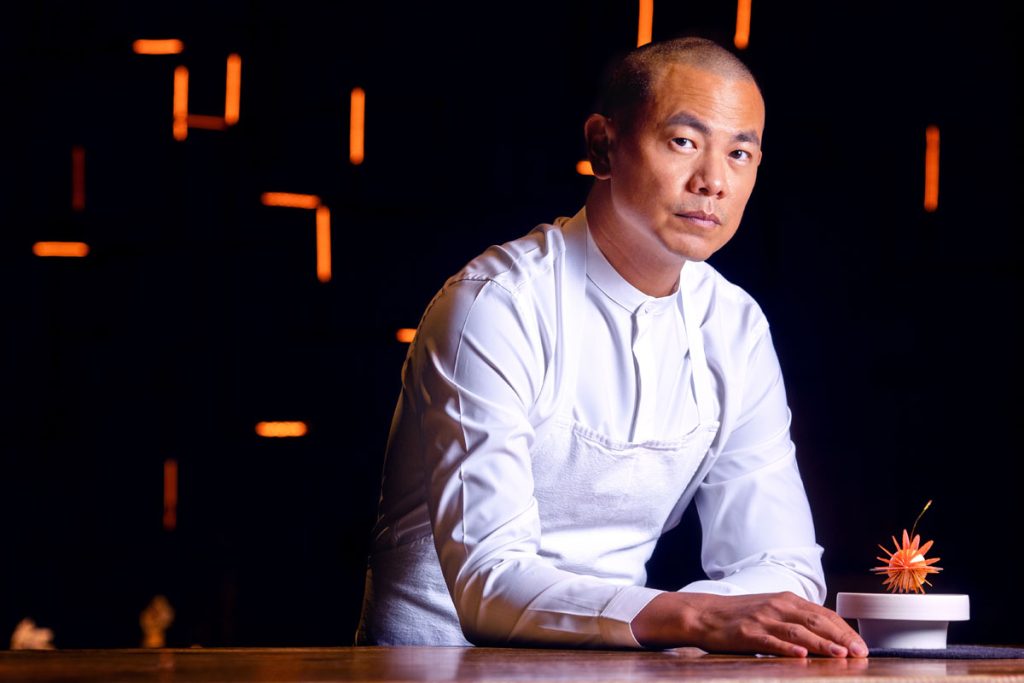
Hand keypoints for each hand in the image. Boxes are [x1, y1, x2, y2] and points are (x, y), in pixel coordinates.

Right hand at [631, 591, 867, 657]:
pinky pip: (771, 641)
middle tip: (859, 653)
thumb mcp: (772, 610)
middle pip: (816, 621)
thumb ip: (797, 619)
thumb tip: (828, 636)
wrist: (705, 614)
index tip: (861, 646)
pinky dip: (788, 648)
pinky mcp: (747, 633)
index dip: (844, 630)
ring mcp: (762, 619)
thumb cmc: (741, 615)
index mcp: (787, 599)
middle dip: (841, 638)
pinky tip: (801, 656)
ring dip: (821, 644)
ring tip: (839, 655)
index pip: (823, 614)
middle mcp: (777, 606)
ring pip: (798, 632)